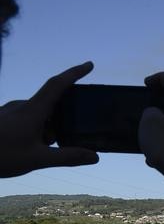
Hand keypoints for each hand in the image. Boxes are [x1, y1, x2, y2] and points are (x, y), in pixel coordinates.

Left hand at [0, 62, 98, 177]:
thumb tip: (95, 157)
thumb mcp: (37, 159)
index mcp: (32, 111)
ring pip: (38, 114)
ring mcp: (10, 111)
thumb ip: (67, 157)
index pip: (58, 84)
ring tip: (41, 149)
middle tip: (59, 141)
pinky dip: (35, 130)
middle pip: (51, 104)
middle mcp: (21, 106)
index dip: (74, 73)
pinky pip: (25, 118)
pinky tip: (27, 148)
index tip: (89, 64)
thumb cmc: (0, 155)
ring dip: (47, 128)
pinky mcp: (2, 118)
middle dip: (61, 119)